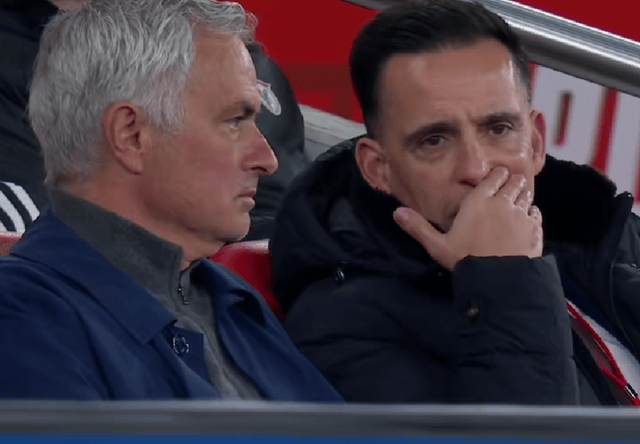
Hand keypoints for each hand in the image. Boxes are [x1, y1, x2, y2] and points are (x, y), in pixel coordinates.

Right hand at [393, 167, 542, 270]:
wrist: (498, 280)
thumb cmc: (466, 260)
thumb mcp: (437, 245)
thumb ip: (418, 227)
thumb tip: (396, 213)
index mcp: (478, 201)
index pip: (493, 177)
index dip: (497, 175)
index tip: (498, 176)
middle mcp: (502, 203)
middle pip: (513, 183)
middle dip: (512, 182)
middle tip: (511, 184)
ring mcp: (521, 215)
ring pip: (526, 196)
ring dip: (523, 195)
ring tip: (520, 198)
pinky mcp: (534, 229)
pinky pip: (535, 213)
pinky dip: (532, 213)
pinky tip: (527, 218)